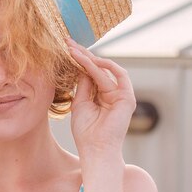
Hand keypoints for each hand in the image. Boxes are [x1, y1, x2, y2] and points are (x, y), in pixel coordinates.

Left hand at [67, 38, 136, 157]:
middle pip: (97, 68)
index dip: (78, 61)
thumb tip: (80, 66)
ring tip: (73, 50)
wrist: (95, 149)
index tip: (64, 49)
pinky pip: (118, 75)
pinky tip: (89, 60)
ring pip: (105, 70)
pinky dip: (104, 66)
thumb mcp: (80, 104)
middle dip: (82, 55)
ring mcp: (121, 95)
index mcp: (101, 96)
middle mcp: (112, 93)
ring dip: (89, 58)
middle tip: (67, 42)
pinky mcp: (127, 98)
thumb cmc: (86, 132)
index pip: (89, 73)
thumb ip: (83, 86)